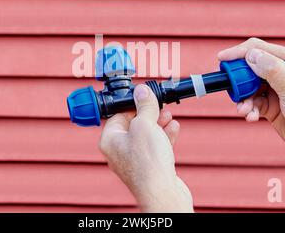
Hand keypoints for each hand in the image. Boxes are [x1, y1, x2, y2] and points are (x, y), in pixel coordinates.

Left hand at [99, 84, 193, 211]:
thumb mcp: (145, 124)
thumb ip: (144, 106)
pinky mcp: (150, 168)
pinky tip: (174, 127)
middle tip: (159, 105)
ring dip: (158, 124)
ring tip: (169, 115)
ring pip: (146, 136)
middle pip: (133, 125)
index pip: (118, 115)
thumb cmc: (147, 162)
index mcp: (110, 140)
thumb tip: (142, 91)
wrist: (162, 192)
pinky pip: (155, 147)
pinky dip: (164, 136)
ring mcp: (135, 161)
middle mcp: (119, 152)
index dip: (132, 104)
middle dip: (148, 114)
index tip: (144, 96)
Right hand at [218, 38, 284, 187]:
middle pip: (252, 68)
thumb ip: (273, 70)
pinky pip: (252, 103)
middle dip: (240, 80)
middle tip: (232, 90)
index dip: (241, 53)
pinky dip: (248, 109)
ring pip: (249, 87)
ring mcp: (277, 91)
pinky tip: (250, 116)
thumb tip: (251, 55)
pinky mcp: (271, 107)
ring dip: (243, 98)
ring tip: (244, 110)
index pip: (262, 50)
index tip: (223, 59)